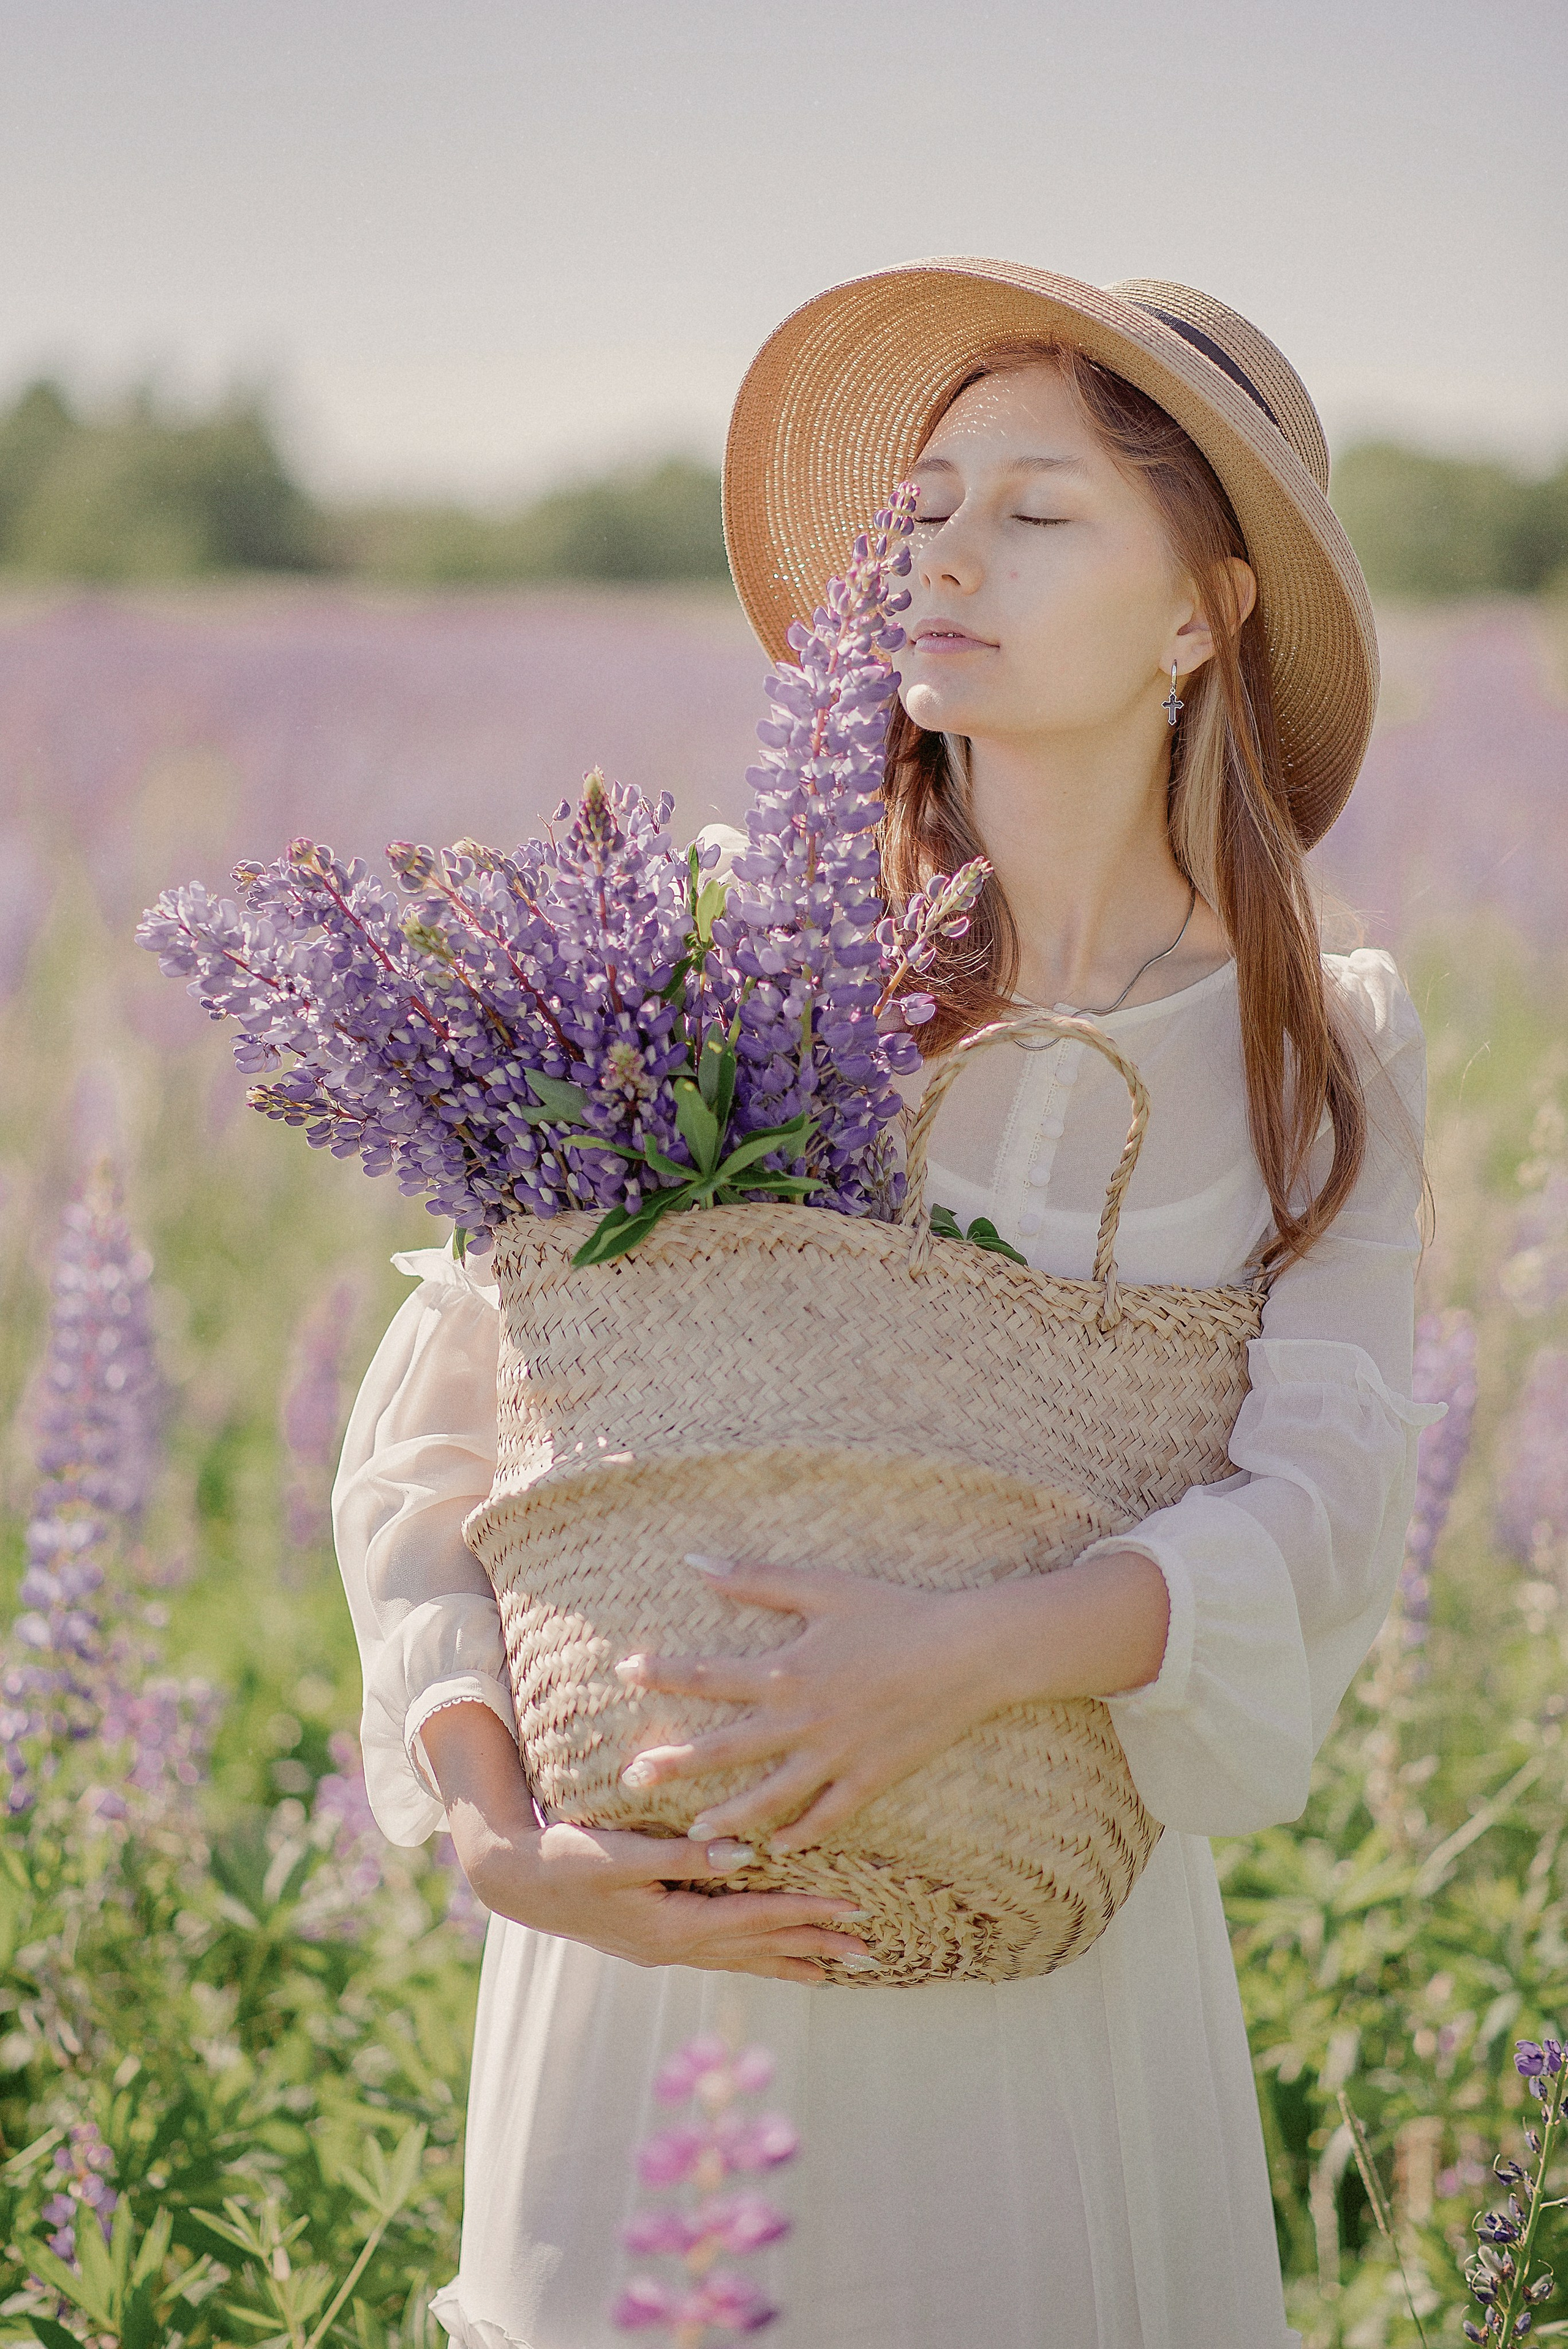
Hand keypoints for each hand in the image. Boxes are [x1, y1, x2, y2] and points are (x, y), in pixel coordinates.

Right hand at [420, 1700, 872, 1983]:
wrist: (515, 1880)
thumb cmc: (564, 1857)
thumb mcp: (620, 1854)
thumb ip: (681, 1854)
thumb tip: (742, 1854)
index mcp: (669, 1927)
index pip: (753, 1920)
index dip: (805, 1913)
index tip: (853, 1910)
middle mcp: (674, 1946)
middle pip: (758, 1948)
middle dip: (814, 1947)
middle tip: (868, 1953)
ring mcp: (664, 1948)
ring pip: (742, 1956)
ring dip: (790, 1958)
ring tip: (834, 1967)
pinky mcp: (656, 1938)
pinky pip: (721, 1950)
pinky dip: (754, 1953)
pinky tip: (771, 1955)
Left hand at [616, 1546, 1170, 1854]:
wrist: (968, 1653)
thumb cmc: (895, 1611)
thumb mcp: (822, 1585)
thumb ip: (756, 1578)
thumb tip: (694, 1560)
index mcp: (786, 1670)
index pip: (708, 1674)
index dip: (664, 1672)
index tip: (625, 1670)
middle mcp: (802, 1720)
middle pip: (725, 1749)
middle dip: (675, 1765)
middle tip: (632, 1779)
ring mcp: (835, 1757)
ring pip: (770, 1797)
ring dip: (729, 1816)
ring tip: (696, 1832)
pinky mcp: (870, 1779)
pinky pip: (827, 1817)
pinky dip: (800, 1836)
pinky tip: (778, 1847)